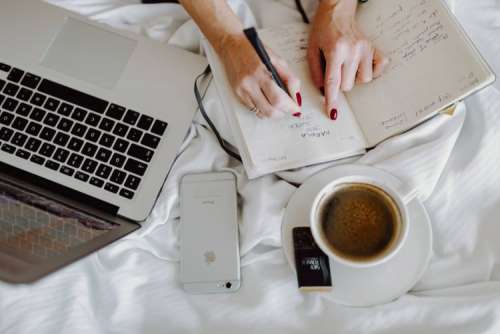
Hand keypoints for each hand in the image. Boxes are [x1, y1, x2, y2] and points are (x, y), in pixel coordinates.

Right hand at [216, 33, 301, 118]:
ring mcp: (242, 91)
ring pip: (261, 113)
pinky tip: (267, 101)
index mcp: (261, 73)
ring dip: (273, 112)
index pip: (278, 99)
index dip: (290, 107)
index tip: (296, 108)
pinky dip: (263, 109)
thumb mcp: (276, 59)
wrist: (231, 46)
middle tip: (288, 108)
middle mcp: (250, 84)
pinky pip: (253, 109)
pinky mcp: (237, 94)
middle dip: (282, 112)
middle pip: (269, 110)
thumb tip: (296, 96)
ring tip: (278, 105)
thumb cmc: (253, 50)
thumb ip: (289, 78)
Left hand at [307, 0, 388, 119]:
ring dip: (353, 78)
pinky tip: (361, 65)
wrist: (337, 11)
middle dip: (339, 83)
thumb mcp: (312, 50)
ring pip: (363, 80)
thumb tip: (323, 92)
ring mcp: (366, 49)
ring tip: (346, 65)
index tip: (332, 113)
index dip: (332, 100)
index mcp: (335, 51)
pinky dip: (371, 71)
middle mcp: (352, 50)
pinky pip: (379, 68)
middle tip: (335, 69)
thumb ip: (315, 72)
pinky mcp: (374, 48)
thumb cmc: (322, 30)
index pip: (333, 82)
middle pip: (348, 85)